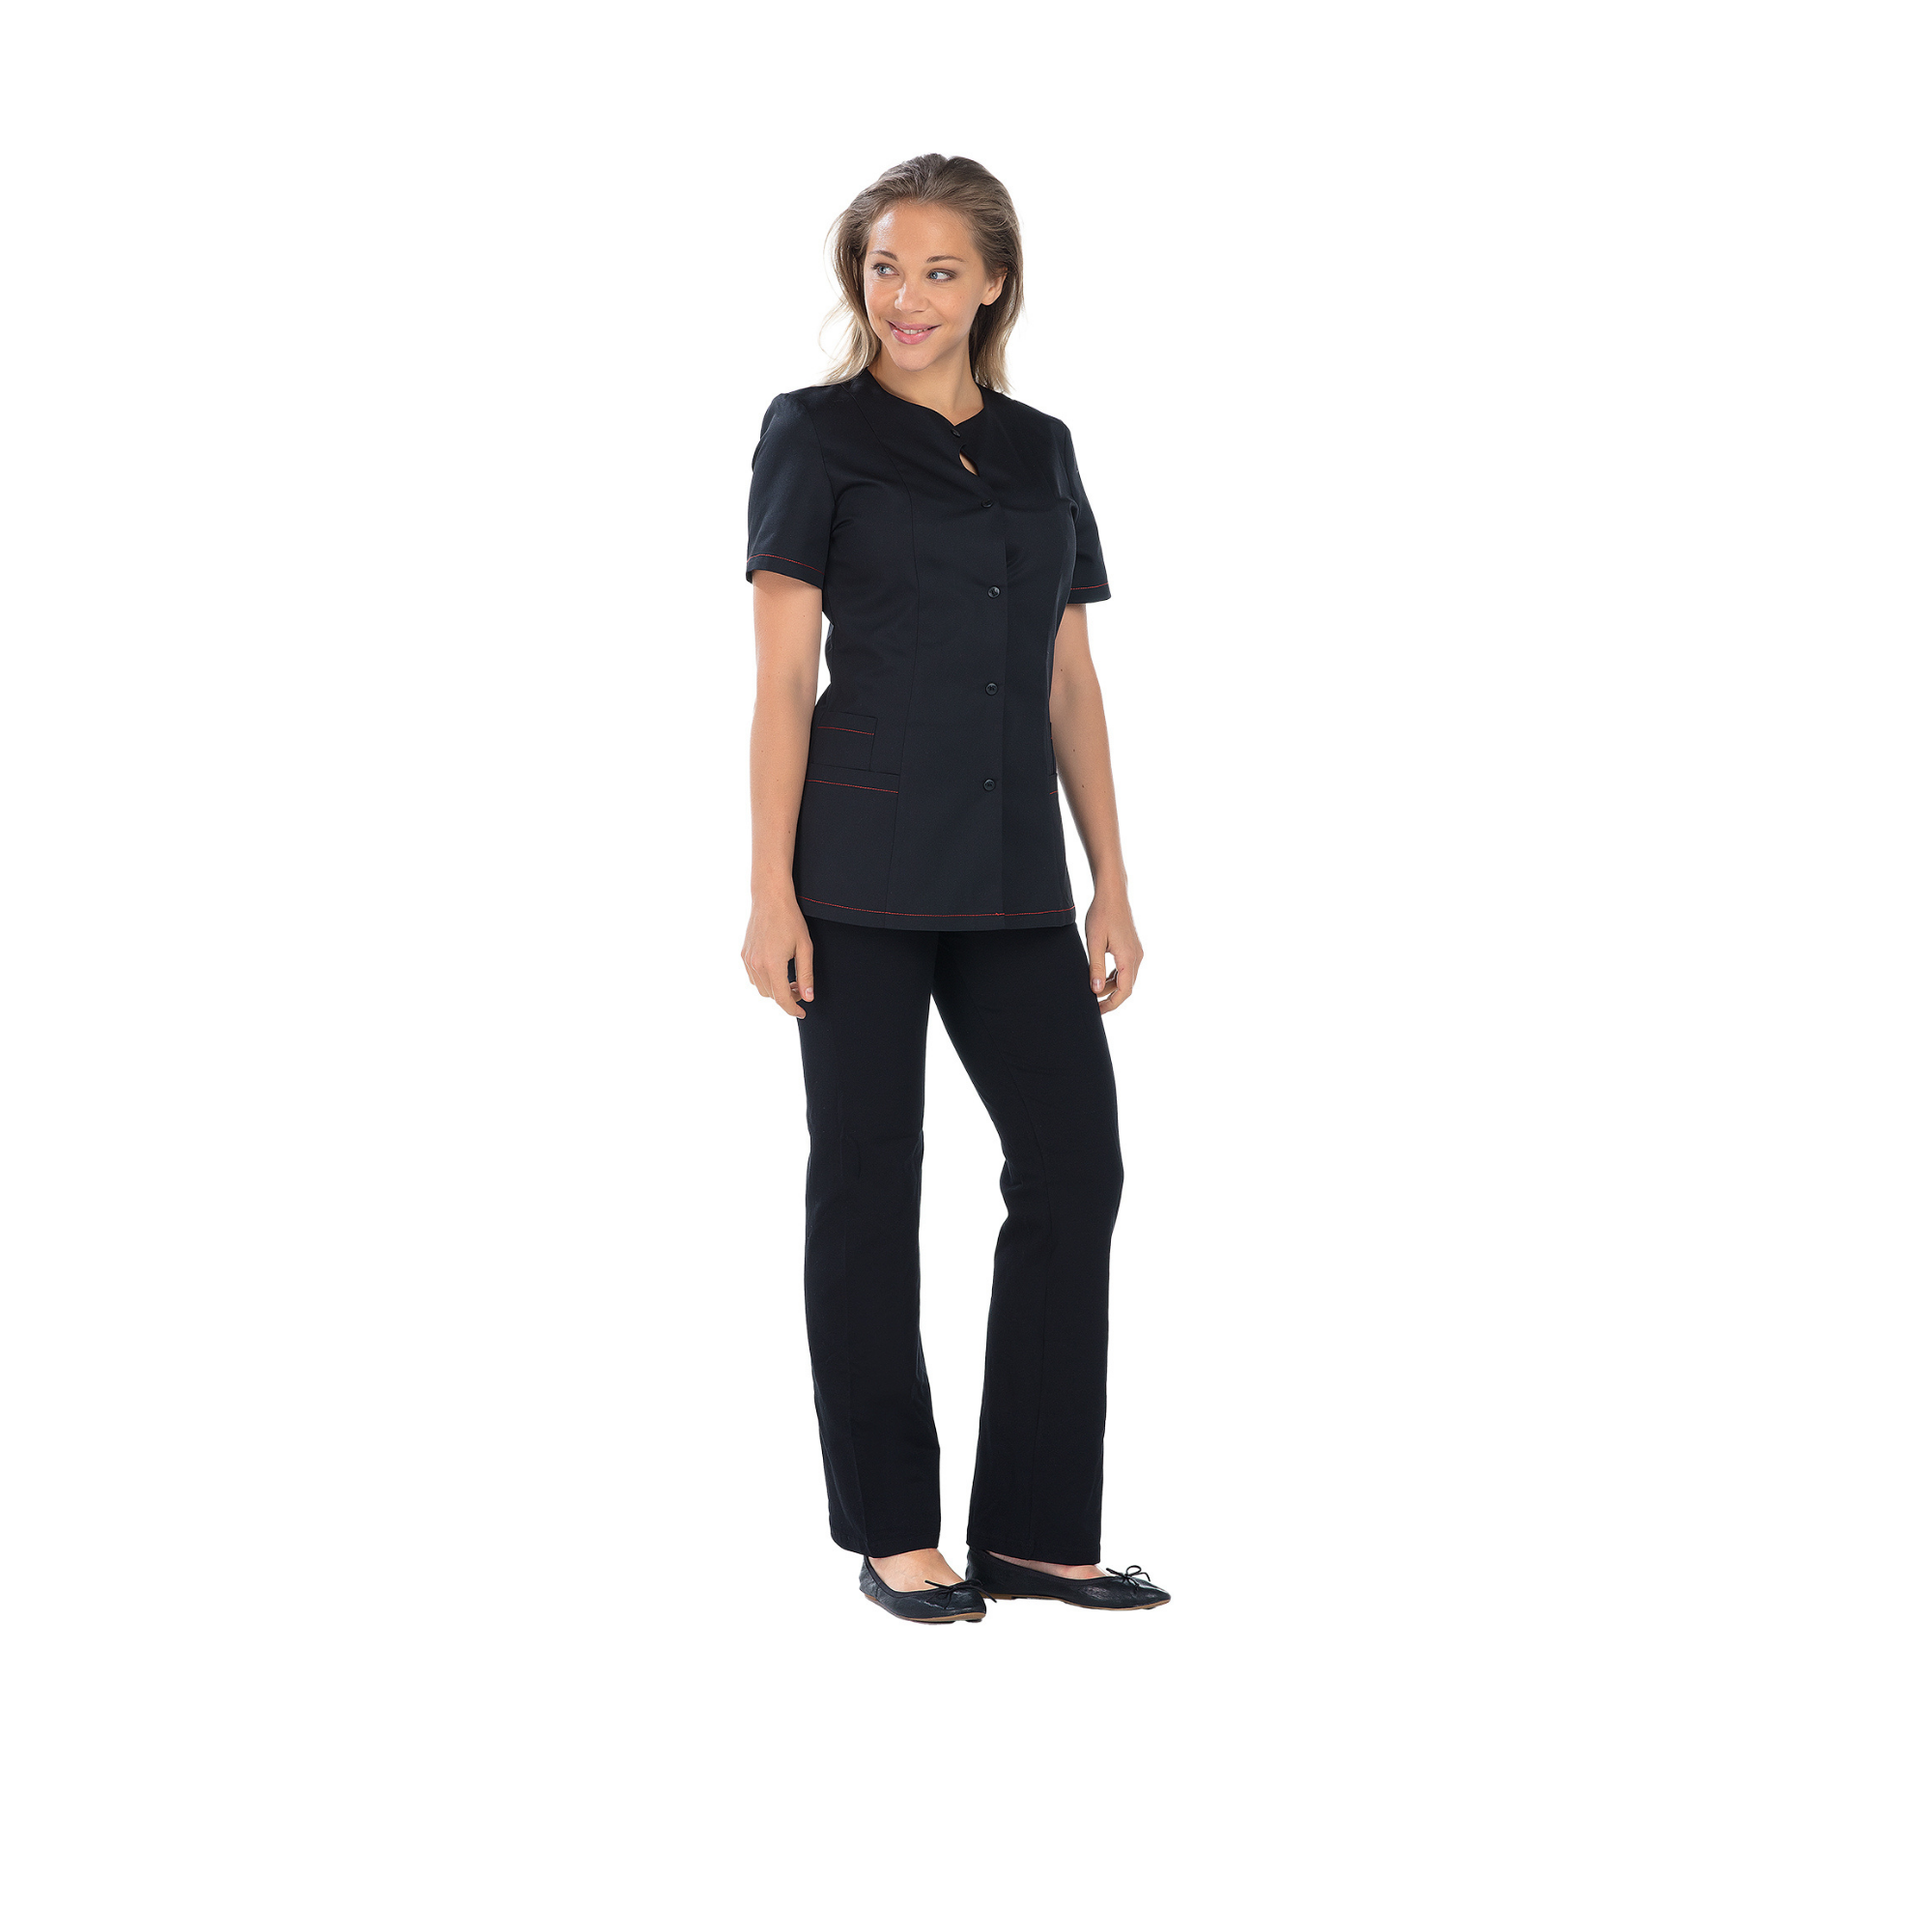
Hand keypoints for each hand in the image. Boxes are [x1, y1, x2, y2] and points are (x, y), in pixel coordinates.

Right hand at [742, 893, 813, 1018]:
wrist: (770, 898)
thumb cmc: (791, 920)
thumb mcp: (805, 948)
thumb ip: (806, 975)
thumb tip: (808, 998)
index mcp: (772, 964)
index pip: (782, 998)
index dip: (793, 1009)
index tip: (803, 1013)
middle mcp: (756, 965)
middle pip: (772, 995)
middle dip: (788, 997)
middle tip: (802, 988)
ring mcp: (747, 960)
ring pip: (761, 988)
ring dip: (776, 989)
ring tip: (791, 979)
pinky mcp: (744, 954)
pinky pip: (754, 977)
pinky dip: (766, 981)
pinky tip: (778, 970)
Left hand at [1085, 891, 1142, 1013]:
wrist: (1113, 894)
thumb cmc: (1101, 915)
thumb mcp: (1094, 942)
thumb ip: (1095, 967)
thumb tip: (1096, 991)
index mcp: (1128, 958)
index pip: (1124, 991)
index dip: (1111, 1004)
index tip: (1097, 1011)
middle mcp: (1136, 957)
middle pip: (1126, 987)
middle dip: (1111, 998)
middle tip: (1093, 1005)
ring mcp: (1136, 952)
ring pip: (1126, 978)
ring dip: (1111, 987)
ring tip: (1093, 991)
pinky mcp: (1132, 947)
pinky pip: (1125, 969)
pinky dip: (1114, 977)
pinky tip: (1101, 977)